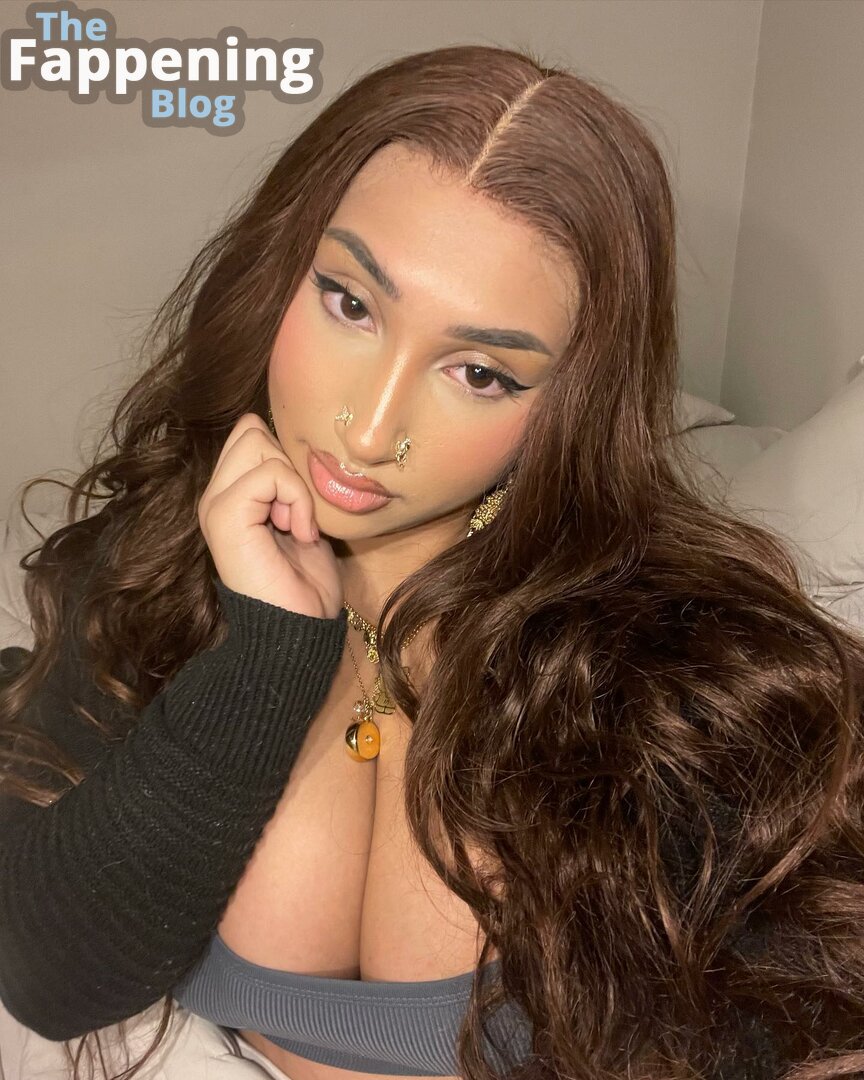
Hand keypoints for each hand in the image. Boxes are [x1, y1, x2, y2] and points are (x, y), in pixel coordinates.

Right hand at [197, 413, 342, 618]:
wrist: (299, 629)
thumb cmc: (307, 584)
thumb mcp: (303, 520)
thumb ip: (292, 483)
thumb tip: (303, 446)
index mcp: (230, 495)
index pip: (250, 432)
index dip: (286, 459)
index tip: (300, 507)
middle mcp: (214, 496)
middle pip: (250, 429)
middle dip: (287, 465)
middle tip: (296, 515)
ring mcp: (215, 504)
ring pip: (258, 443)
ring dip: (294, 484)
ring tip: (296, 526)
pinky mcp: (224, 515)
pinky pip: (270, 473)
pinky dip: (297, 499)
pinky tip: (300, 533)